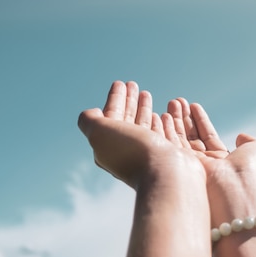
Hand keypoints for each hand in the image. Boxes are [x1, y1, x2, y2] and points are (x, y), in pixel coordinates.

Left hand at [77, 81, 204, 188]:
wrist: (166, 173)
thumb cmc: (134, 151)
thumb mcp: (100, 132)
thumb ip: (89, 120)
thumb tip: (92, 113)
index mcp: (109, 147)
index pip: (110, 117)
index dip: (114, 99)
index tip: (120, 83)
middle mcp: (127, 152)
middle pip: (126, 120)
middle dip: (128, 101)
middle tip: (133, 84)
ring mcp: (148, 154)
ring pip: (143, 126)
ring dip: (143, 109)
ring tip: (146, 94)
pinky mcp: (166, 155)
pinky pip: (160, 133)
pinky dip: (159, 121)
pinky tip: (162, 115)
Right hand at [166, 98, 255, 223]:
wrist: (237, 188)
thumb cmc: (250, 170)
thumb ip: (248, 140)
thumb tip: (240, 135)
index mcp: (222, 160)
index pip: (208, 135)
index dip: (200, 120)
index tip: (192, 105)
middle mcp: (205, 164)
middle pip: (191, 136)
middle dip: (183, 119)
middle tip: (175, 101)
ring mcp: (191, 167)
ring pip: (179, 140)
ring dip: (173, 121)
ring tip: (170, 103)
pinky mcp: (179, 168)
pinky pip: (170, 146)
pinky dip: (165, 131)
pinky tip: (161, 115)